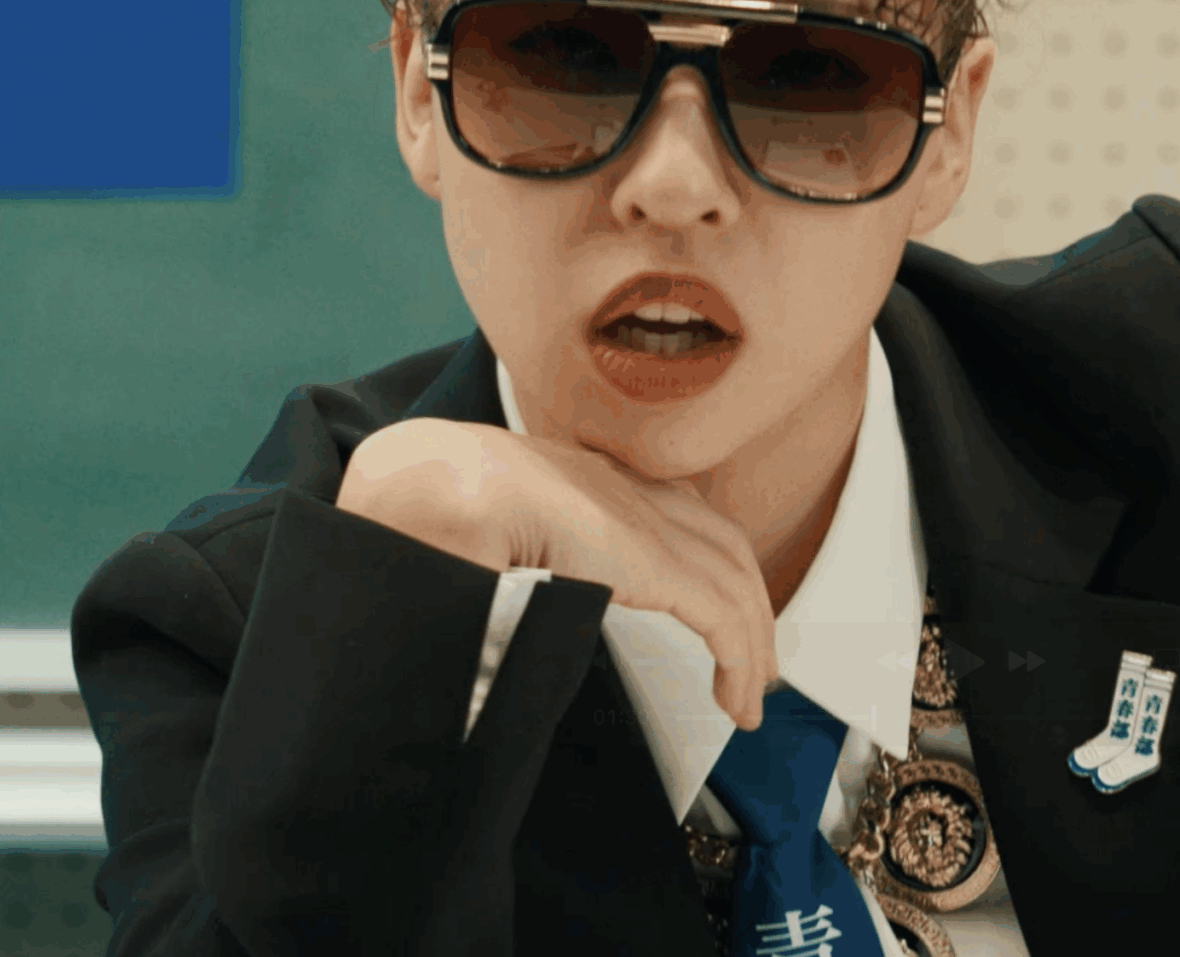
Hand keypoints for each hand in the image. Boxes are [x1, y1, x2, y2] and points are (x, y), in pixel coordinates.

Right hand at [339, 417, 779, 729]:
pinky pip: (720, 611)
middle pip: (718, 545)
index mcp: (584, 483)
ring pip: (730, 578)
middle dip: (747, 604)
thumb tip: (495, 633)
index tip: (713, 614)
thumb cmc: (427, 509)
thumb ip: (504, 571)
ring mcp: (643, 519)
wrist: (424, 481)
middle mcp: (624, 491)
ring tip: (749, 698)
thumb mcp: (477, 541)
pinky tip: (736, 699)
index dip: (704, 566)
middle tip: (754, 665)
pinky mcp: (651, 559)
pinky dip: (740, 654)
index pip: (672, 516)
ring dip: (751, 640)